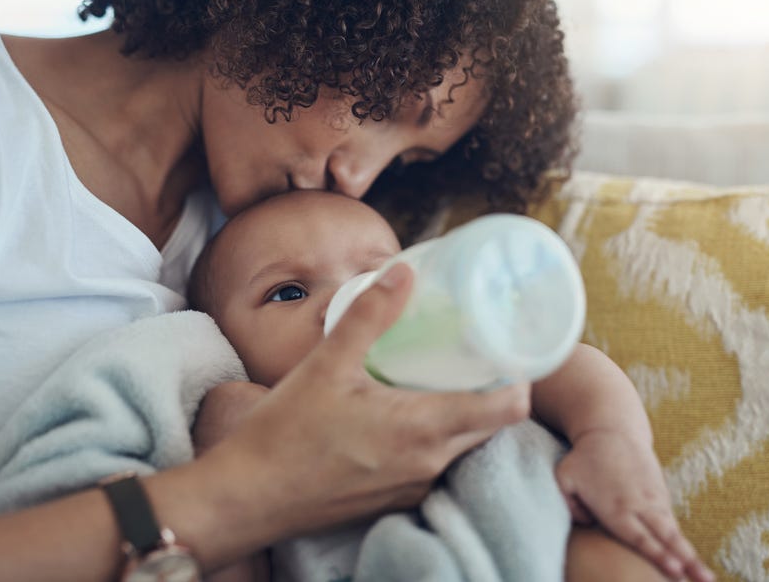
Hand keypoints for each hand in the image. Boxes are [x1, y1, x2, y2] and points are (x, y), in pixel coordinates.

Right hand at [202, 263, 531, 538]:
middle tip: (475, 353)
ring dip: (464, 414)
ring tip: (442, 376)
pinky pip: (435, 464)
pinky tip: (406, 412)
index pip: (509, 407)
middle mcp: (429, 463)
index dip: (520, 375)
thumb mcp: (327, 364)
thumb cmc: (285, 432)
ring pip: (464, 446)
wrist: (248, 497)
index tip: (507, 348)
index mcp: (423, 428)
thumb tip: (403, 271)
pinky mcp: (395, 498)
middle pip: (493, 426)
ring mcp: (414, 486)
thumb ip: (371, 315)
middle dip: (493, 389)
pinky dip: (436, 437)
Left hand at [555, 428, 714, 581]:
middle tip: (704, 581)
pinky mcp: (661, 494)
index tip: (674, 570)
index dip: (657, 554)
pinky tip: (693, 563)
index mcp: (617, 507)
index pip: (639, 537)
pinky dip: (683, 542)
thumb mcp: (564, 478)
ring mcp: (654, 499)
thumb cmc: (583, 458)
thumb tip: (587, 524)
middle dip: (686, 560)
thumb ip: (570, 505)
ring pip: (675, 533)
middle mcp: (641, 505)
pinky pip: (673, 522)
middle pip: (667, 538)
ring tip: (707, 579)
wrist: (613, 431)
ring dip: (692, 557)